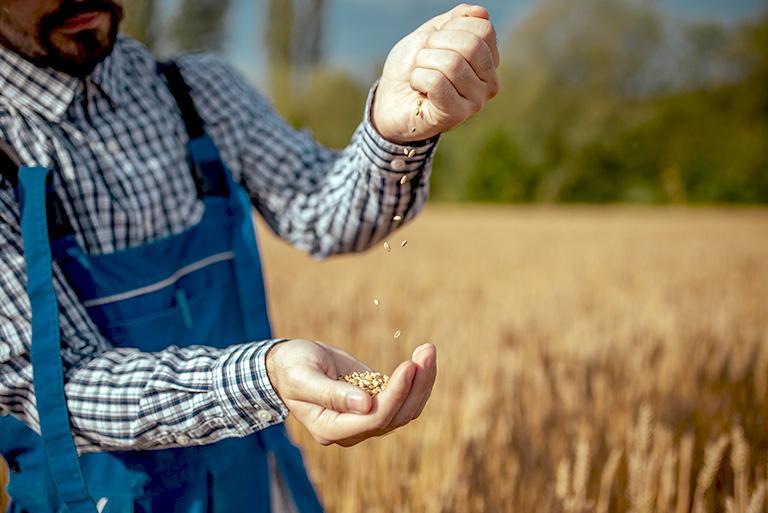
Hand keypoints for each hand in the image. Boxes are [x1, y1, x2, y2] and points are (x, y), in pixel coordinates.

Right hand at [265, 339, 436, 446]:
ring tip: (428, 350)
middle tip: (426, 351)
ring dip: (422, 381)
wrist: (288, 365)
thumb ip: (330, 394)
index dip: (395, 395)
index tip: (408, 366)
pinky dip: (417, 379)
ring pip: (406, 409)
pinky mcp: (375, 402)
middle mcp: (352, 430)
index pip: (374, 419)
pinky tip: (423, 357)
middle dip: (416, 385)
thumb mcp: (303, 377)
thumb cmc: (291, 368)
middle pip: (396, 417)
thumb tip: (365, 404)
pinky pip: (404, 398)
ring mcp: (365, 418)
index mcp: (331, 428)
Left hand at [372, 3, 500, 143]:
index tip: (435, 41)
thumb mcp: (431, 35)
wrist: (390, 100)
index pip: (483, 30)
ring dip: (423, 62)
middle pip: (471, 45)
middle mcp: (489, 83)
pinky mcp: (456, 115)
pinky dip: (418, 78)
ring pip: (452, 64)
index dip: (451, 27)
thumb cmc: (412, 67)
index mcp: (488, 60)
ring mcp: (475, 102)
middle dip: (436, 43)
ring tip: (419, 74)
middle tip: (423, 58)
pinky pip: (437, 82)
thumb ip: (455, 20)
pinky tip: (417, 88)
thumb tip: (480, 12)